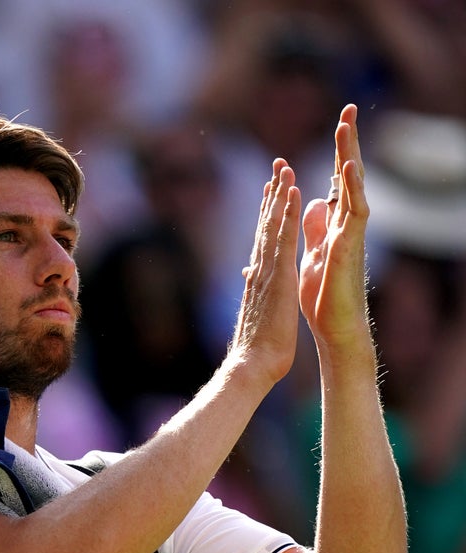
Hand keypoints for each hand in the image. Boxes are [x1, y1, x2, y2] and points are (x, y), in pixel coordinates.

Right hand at [231, 157, 302, 385]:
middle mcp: (259, 269)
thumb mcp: (258, 311)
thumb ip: (254, 289)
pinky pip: (283, 236)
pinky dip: (287, 213)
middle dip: (272, 195)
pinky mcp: (277, 274)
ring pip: (272, 224)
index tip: (273, 191)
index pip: (264, 240)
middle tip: (278, 167)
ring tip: (284, 170)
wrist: (252, 363)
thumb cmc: (257, 346)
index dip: (269, 214)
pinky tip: (292, 193)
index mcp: (259, 278)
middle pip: (265, 225)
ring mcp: (267, 270)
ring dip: (279, 195)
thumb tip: (248, 274)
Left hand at [299, 104, 371, 352]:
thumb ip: (314, 228)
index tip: (337, 125)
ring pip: (354, 186)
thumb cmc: (323, 295)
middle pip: (347, 175)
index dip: (335, 154)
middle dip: (346, 143)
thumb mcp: (313, 253)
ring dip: (349, 154)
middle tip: (347, 109)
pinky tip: (348, 167)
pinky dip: (352, 188)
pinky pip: (355, 212)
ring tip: (345, 125)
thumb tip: (313, 203)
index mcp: (334, 224)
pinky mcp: (350, 247)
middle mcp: (346, 223)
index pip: (335, 181)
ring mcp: (351, 233)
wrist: (332, 327)